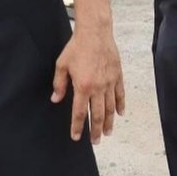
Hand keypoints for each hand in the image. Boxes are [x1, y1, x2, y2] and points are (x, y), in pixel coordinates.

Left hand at [51, 26, 125, 143]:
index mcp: (82, 86)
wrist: (95, 33)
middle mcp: (98, 88)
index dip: (77, 126)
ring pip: (111, 108)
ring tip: (107, 133)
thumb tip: (56, 99)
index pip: (79, 112)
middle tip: (95, 141)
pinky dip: (121, 106)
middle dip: (95, 130)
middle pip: (97, 114)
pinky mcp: (118, 76)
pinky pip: (120, 95)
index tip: (76, 137)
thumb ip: (59, 84)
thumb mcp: (61, 65)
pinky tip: (120, 115)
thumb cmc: (76, 48)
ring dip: (109, 122)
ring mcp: (110, 83)